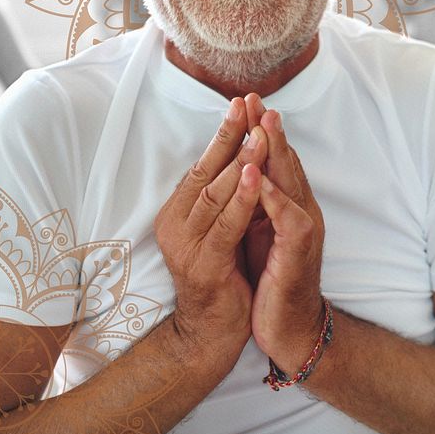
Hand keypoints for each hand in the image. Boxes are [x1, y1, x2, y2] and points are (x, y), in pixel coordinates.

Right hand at [153, 97, 264, 368]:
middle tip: (249, 105)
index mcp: (177, 212)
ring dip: (241, 161)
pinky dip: (243, 199)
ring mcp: (187, 246)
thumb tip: (239, 150)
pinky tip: (257, 176)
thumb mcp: (219, 226)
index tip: (241, 102)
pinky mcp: (205, 265)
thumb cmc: (222, 272)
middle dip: (231, 137)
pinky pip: (227, 225)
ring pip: (216, 194)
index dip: (223, 133)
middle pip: (206, 172)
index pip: (202, 163)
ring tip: (259, 134)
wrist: (213, 331)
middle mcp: (175, 225)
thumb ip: (222, 194)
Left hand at [244, 98, 325, 374]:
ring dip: (277, 153)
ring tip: (263, 126)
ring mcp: (304, 227)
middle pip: (286, 161)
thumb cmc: (272, 278)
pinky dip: (275, 198)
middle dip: (270, 129)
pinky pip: (289, 218)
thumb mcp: (260, 231)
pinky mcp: (299, 250)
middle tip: (256, 100)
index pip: (276, 158)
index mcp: (289, 203)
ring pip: (292, 182)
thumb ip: (257, 201)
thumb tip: (240, 171)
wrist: (289, 327)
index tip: (245, 102)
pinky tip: (261, 179)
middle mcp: (301, 208)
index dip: (261, 130)